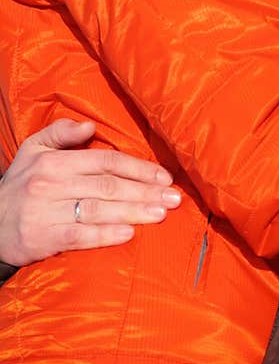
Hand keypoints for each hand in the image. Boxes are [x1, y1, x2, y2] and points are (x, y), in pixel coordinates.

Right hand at [0, 120, 180, 266]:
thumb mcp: (33, 150)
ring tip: (160, 214)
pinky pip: (81, 236)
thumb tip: (89, 125)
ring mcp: (47, 211)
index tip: (164, 177)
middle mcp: (52, 184)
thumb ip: (60, 133)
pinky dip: (106, 235)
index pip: (106, 161)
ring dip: (133, 212)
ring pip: (99, 210)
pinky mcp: (44, 237)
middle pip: (108, 186)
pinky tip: (129, 233)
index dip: (138, 168)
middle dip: (145, 192)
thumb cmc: (20, 186)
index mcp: (55, 161)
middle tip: (174, 199)